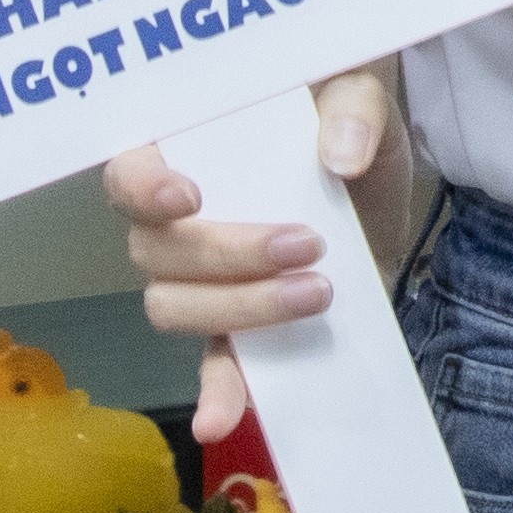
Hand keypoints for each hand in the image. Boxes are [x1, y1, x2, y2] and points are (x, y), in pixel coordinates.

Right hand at [101, 65, 393, 440]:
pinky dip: (218, 393)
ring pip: (176, 308)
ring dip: (243, 307)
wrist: (385, 192)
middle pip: (157, 251)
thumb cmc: (347, 126)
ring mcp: (200, 281)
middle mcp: (175, 221)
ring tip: (319, 292)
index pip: (128, 170)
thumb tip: (340, 157)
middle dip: (228, 254)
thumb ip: (354, 105)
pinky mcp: (239, 326)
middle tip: (305, 245)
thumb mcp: (362, 92)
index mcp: (189, 149)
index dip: (143, 187)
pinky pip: (213, 365)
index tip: (190, 197)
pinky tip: (221, 419)